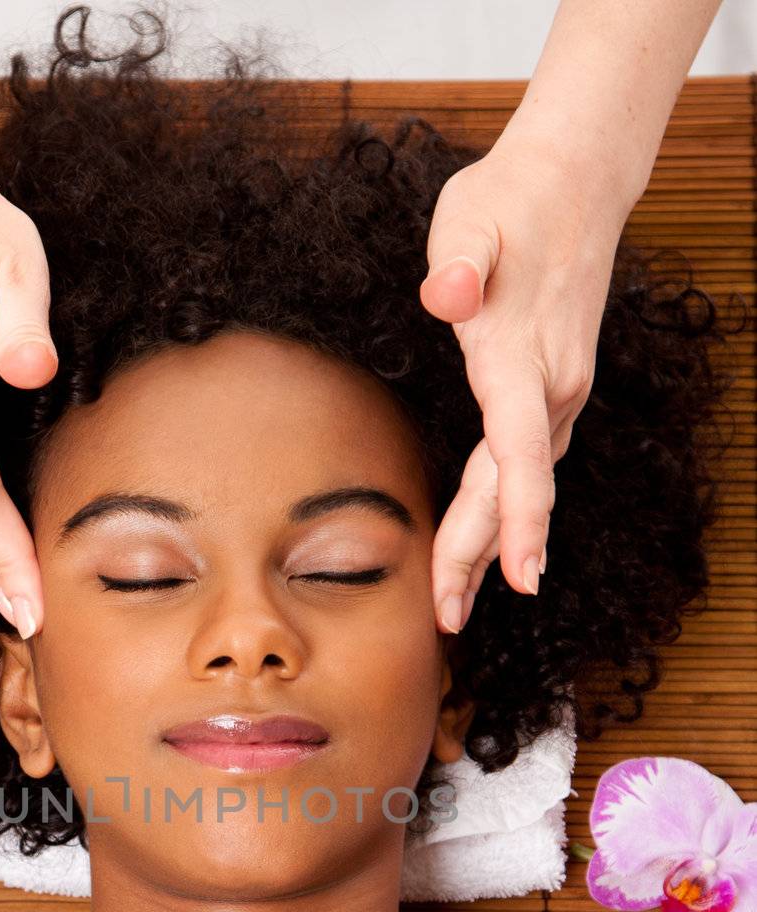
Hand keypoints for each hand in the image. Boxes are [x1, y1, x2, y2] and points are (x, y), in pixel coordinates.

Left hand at [420, 132, 633, 633]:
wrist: (574, 182)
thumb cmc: (509, 201)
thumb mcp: (470, 217)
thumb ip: (456, 259)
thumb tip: (443, 295)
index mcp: (523, 359)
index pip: (520, 453)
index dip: (521, 520)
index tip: (521, 580)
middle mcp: (550, 389)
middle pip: (511, 491)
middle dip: (479, 559)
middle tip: (445, 621)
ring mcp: (555, 395)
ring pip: (517, 488)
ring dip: (488, 549)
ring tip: (454, 606)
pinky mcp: (548, 394)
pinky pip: (521, 470)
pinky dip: (502, 515)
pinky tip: (485, 549)